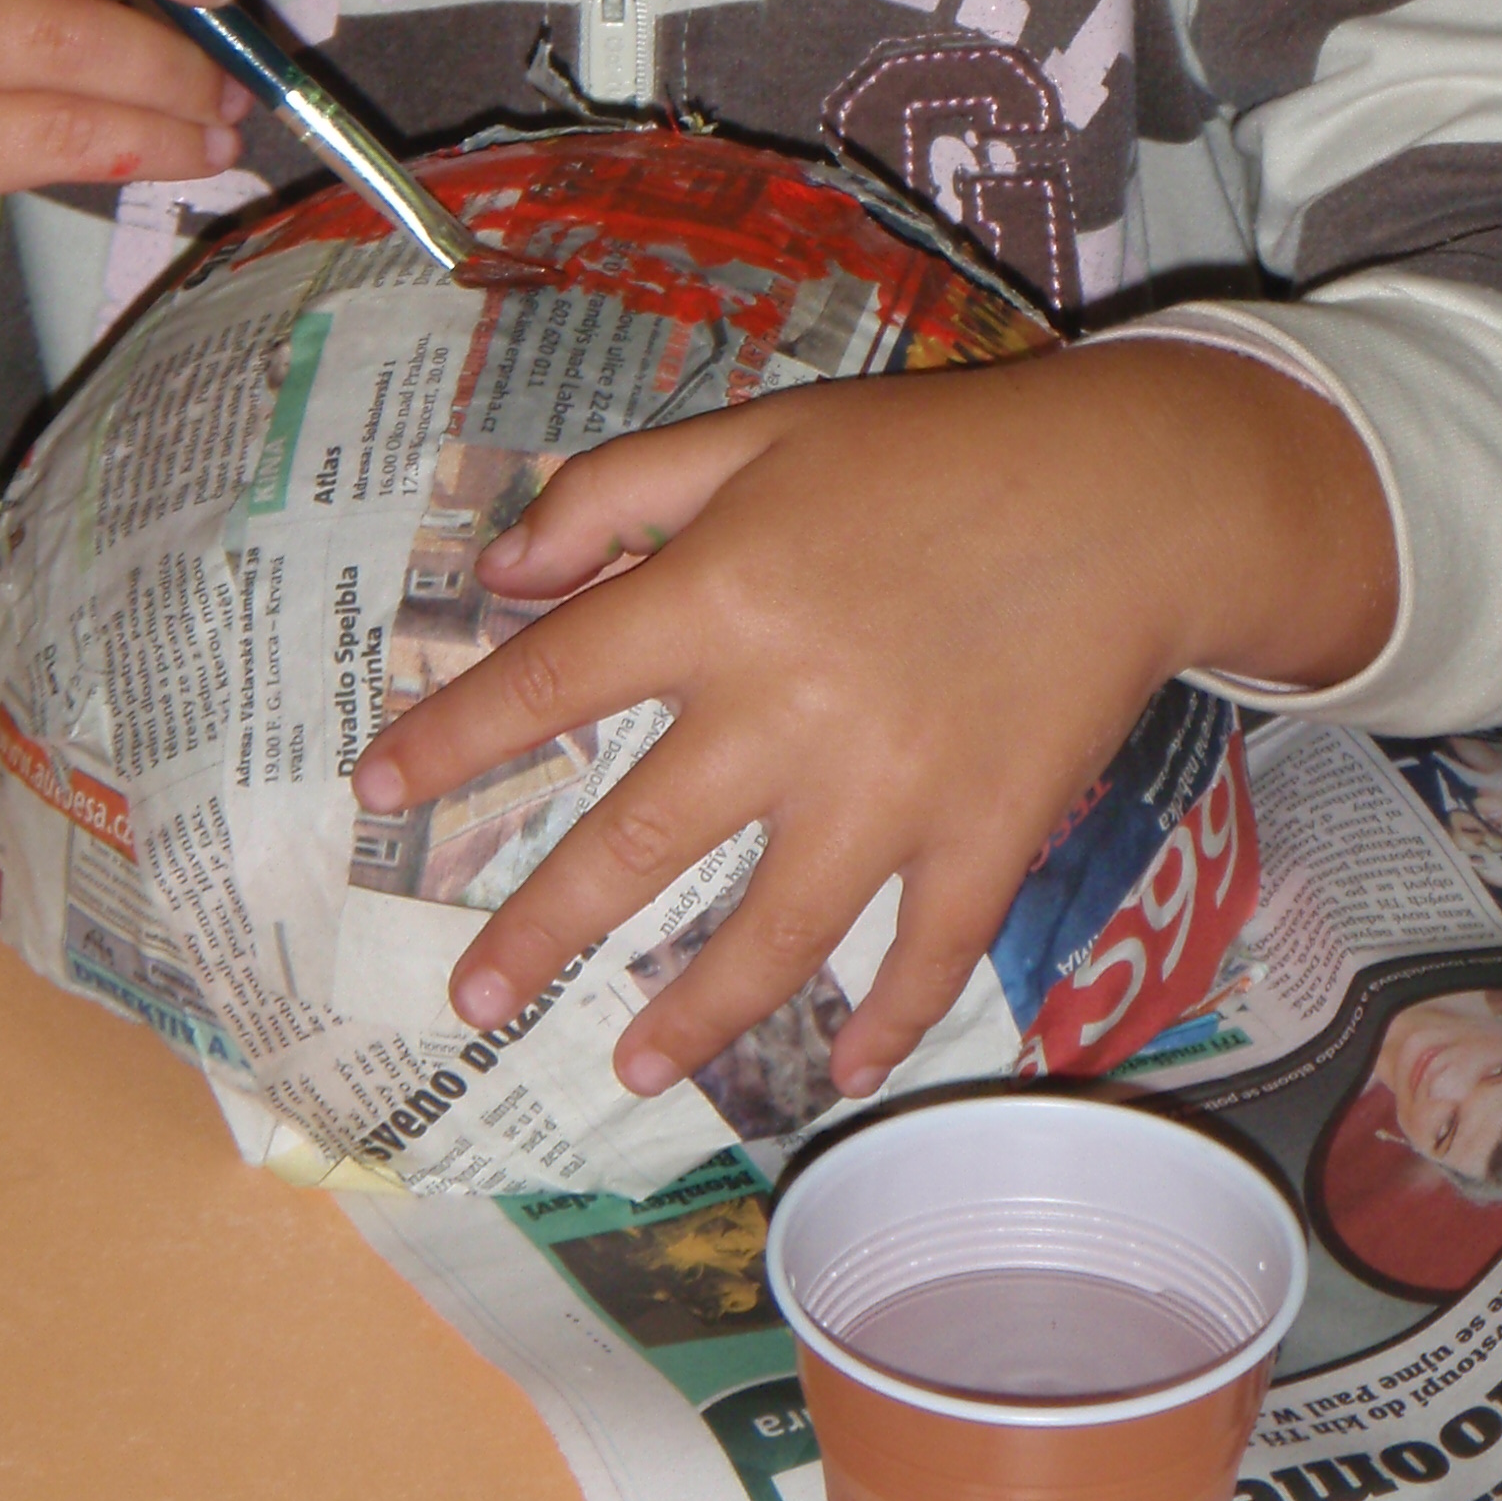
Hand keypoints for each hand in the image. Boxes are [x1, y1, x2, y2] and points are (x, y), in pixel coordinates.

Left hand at [350, 342, 1393, 1100]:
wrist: (1127, 491)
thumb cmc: (932, 453)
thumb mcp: (761, 430)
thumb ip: (618, 491)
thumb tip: (501, 567)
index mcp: (718, 593)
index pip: (547, 682)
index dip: (451, 739)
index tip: (374, 794)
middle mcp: (784, 708)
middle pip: (634, 842)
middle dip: (538, 927)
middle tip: (469, 998)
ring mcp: (889, 787)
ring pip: (767, 934)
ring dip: (689, 1014)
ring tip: (626, 1070)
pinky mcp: (985, 833)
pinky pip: (923, 953)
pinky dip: (884, 1018)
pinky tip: (845, 1066)